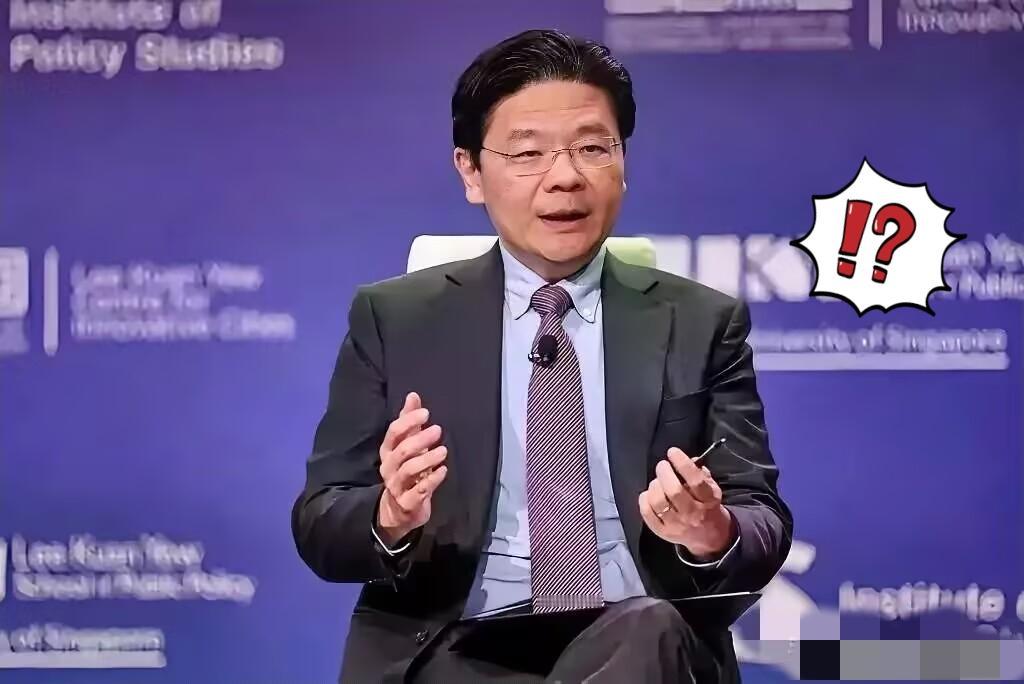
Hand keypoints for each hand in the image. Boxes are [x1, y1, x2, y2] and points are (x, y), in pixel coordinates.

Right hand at [376, 392, 447, 545]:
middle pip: (401, 451)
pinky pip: (419, 491)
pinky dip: (432, 480)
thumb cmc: (406, 471)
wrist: (399, 510)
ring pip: (408, 470)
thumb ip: (410, 422)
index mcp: (388, 451)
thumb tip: (413, 395)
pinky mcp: (408, 503)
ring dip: (427, 459)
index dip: (408, 421)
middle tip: (438, 430)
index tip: (426, 413)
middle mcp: (389, 467)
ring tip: (443, 450)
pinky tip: (443, 471)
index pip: (393, 432)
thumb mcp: (407, 445)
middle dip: (419, 439)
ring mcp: (397, 486)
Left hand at [638, 446, 735, 559]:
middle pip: (674, 491)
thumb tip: (689, 459)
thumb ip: (700, 473)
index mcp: (707, 500)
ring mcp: (676, 525)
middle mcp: (692, 514)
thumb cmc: (707, 506)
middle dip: (664, 473)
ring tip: (657, 481)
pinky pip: (647, 514)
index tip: (673, 452)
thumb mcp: (712, 488)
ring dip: (655, 486)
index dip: (682, 463)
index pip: (696, 481)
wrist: (709, 537)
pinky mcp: (663, 532)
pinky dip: (644, 500)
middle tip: (662, 466)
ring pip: (659, 503)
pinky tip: (649, 494)